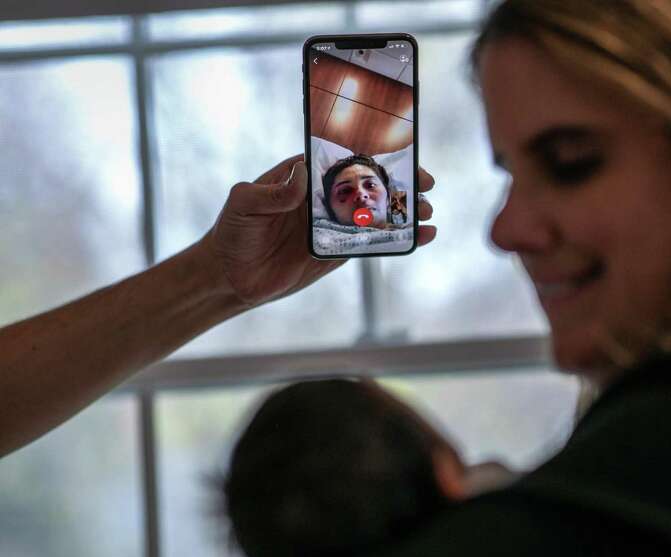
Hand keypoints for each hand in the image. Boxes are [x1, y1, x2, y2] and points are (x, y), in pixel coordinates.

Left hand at [203, 154, 436, 306]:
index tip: (400, 155)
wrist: (230, 276)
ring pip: (376, 214)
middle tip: (426, 184)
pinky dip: (396, 240)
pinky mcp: (338, 252)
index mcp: (305, 175)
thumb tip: (302, 177)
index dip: (374, 155)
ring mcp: (334, 225)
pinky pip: (371, 243)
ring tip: (428, 212)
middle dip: (400, 183)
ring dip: (404, 212)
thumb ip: (274, 192)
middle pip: (369, 184)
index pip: (345, 158)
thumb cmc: (233, 231)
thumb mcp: (244, 202)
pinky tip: (420, 238)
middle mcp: (324, 197)